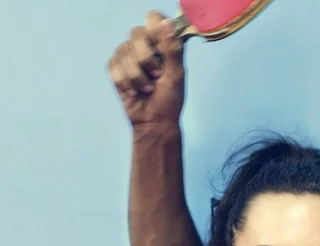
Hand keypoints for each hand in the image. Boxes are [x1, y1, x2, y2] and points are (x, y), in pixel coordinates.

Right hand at [108, 10, 184, 125]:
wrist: (154, 123)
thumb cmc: (170, 101)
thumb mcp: (176, 76)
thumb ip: (173, 50)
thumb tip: (166, 22)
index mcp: (164, 44)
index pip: (154, 18)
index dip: (154, 30)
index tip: (159, 48)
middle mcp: (146, 46)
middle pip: (136, 32)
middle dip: (146, 59)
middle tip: (157, 77)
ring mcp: (129, 56)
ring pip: (122, 50)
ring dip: (136, 76)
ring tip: (147, 89)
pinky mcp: (117, 68)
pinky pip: (113, 66)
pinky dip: (124, 82)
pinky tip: (134, 92)